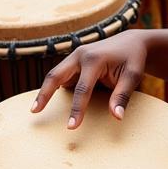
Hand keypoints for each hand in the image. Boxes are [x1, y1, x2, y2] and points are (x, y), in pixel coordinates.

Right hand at [32, 30, 148, 128]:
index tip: (71, 127)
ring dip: (44, 90)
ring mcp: (74, 56)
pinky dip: (53, 86)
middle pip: (55, 75)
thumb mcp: (133, 76)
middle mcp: (79, 55)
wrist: (131, 42)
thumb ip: (122, 95)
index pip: (83, 89)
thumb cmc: (133, 59)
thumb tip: (116, 117)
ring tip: (36, 108)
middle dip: (44, 94)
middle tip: (34, 112)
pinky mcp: (74, 61)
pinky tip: (47, 98)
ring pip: (54, 74)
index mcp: (94, 59)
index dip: (77, 109)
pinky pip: (60, 74)